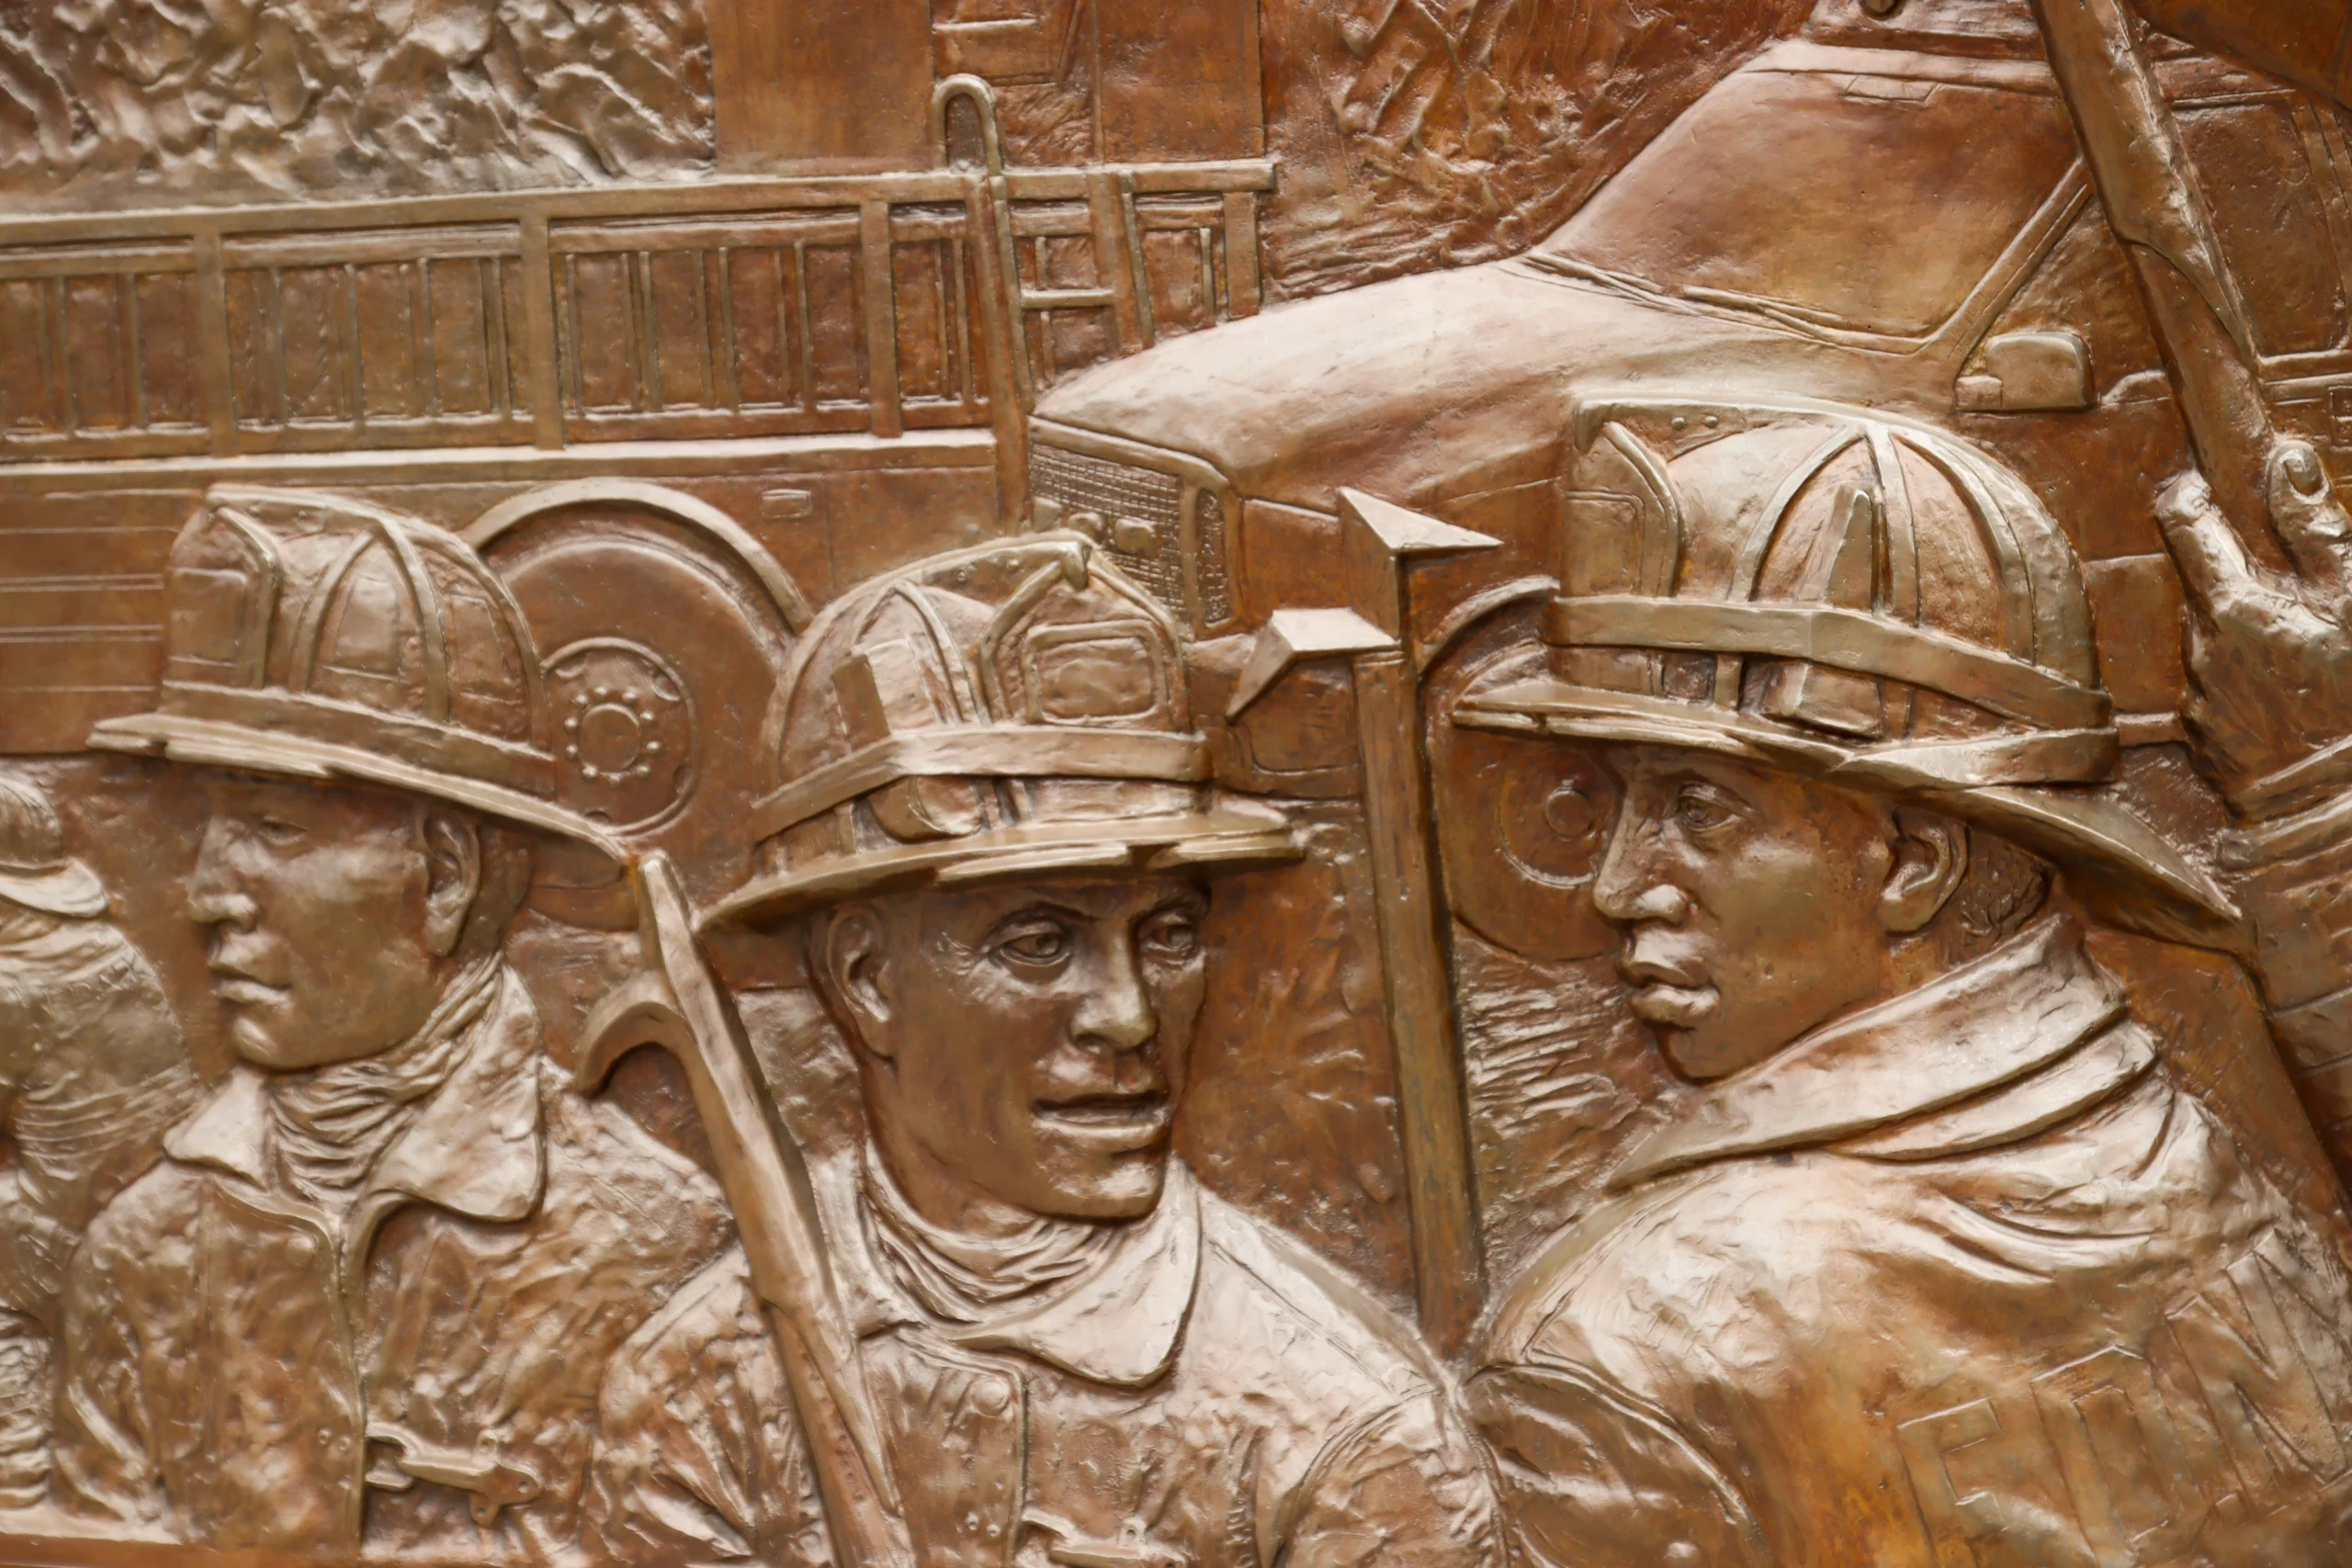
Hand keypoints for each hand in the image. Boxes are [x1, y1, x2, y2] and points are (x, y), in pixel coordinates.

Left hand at [2153, 441, 2351, 815]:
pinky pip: (2219, 692)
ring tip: (2302, 660)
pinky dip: (2246, 685)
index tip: (2201, 487)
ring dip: (2247, 637)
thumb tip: (2286, 461)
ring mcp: (2197, 694)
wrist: (2332, 801)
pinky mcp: (2204, 736)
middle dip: (2239, 580)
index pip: (2186, 524)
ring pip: (2214, 641)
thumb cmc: (2351, 697)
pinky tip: (2290, 700)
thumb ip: (2316, 530)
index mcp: (2232, 604)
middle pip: (2206, 588)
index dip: (2191, 497)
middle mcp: (2199, 644)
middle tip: (2288, 594)